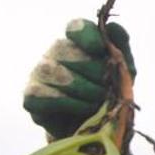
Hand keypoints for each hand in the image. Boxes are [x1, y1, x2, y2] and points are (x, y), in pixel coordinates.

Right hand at [23, 19, 135, 139]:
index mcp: (79, 42)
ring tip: (98, 101)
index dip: (87, 36)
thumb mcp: (123, 71)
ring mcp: (40, 73)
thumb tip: (112, 27)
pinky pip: (42, 95)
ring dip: (83, 88)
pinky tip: (83, 110)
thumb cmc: (110, 93)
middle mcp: (56, 52)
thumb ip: (120, 47)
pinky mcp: (31, 97)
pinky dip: (68, 103)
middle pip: (67, 51)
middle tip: (107, 88)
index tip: (100, 49)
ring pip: (54, 71)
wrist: (96, 128)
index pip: (76, 27)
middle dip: (93, 71)